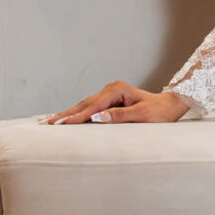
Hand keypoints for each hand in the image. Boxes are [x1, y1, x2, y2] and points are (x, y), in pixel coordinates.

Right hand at [45, 80, 192, 124]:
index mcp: (117, 89)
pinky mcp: (107, 101)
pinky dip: (75, 114)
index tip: (62, 125)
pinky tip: (63, 119)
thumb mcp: (142, 115)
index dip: (77, 117)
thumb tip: (97, 118)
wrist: (168, 107)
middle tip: (45, 124)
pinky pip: (88, 108)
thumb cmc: (158, 112)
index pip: (93, 106)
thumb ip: (119, 116)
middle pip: (83, 104)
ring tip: (47, 121)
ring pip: (83, 106)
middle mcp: (110, 89)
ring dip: (66, 114)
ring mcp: (108, 94)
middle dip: (64, 115)